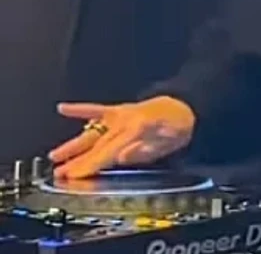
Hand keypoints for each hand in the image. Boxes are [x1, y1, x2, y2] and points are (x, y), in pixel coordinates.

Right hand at [49, 96, 195, 178]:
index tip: (76, 175)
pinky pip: (97, 109)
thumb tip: (122, 156)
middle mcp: (125, 121)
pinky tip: (63, 108)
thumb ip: (145, 151)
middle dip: (78, 161)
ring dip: (73, 145)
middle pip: (98, 145)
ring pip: (93, 132)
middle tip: (59, 173)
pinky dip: (80, 109)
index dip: (92, 164)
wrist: (185, 105)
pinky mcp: (119, 110)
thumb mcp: (169, 143)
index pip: (109, 152)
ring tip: (55, 156)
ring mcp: (120, 115)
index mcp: (137, 129)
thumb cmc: (179, 126)